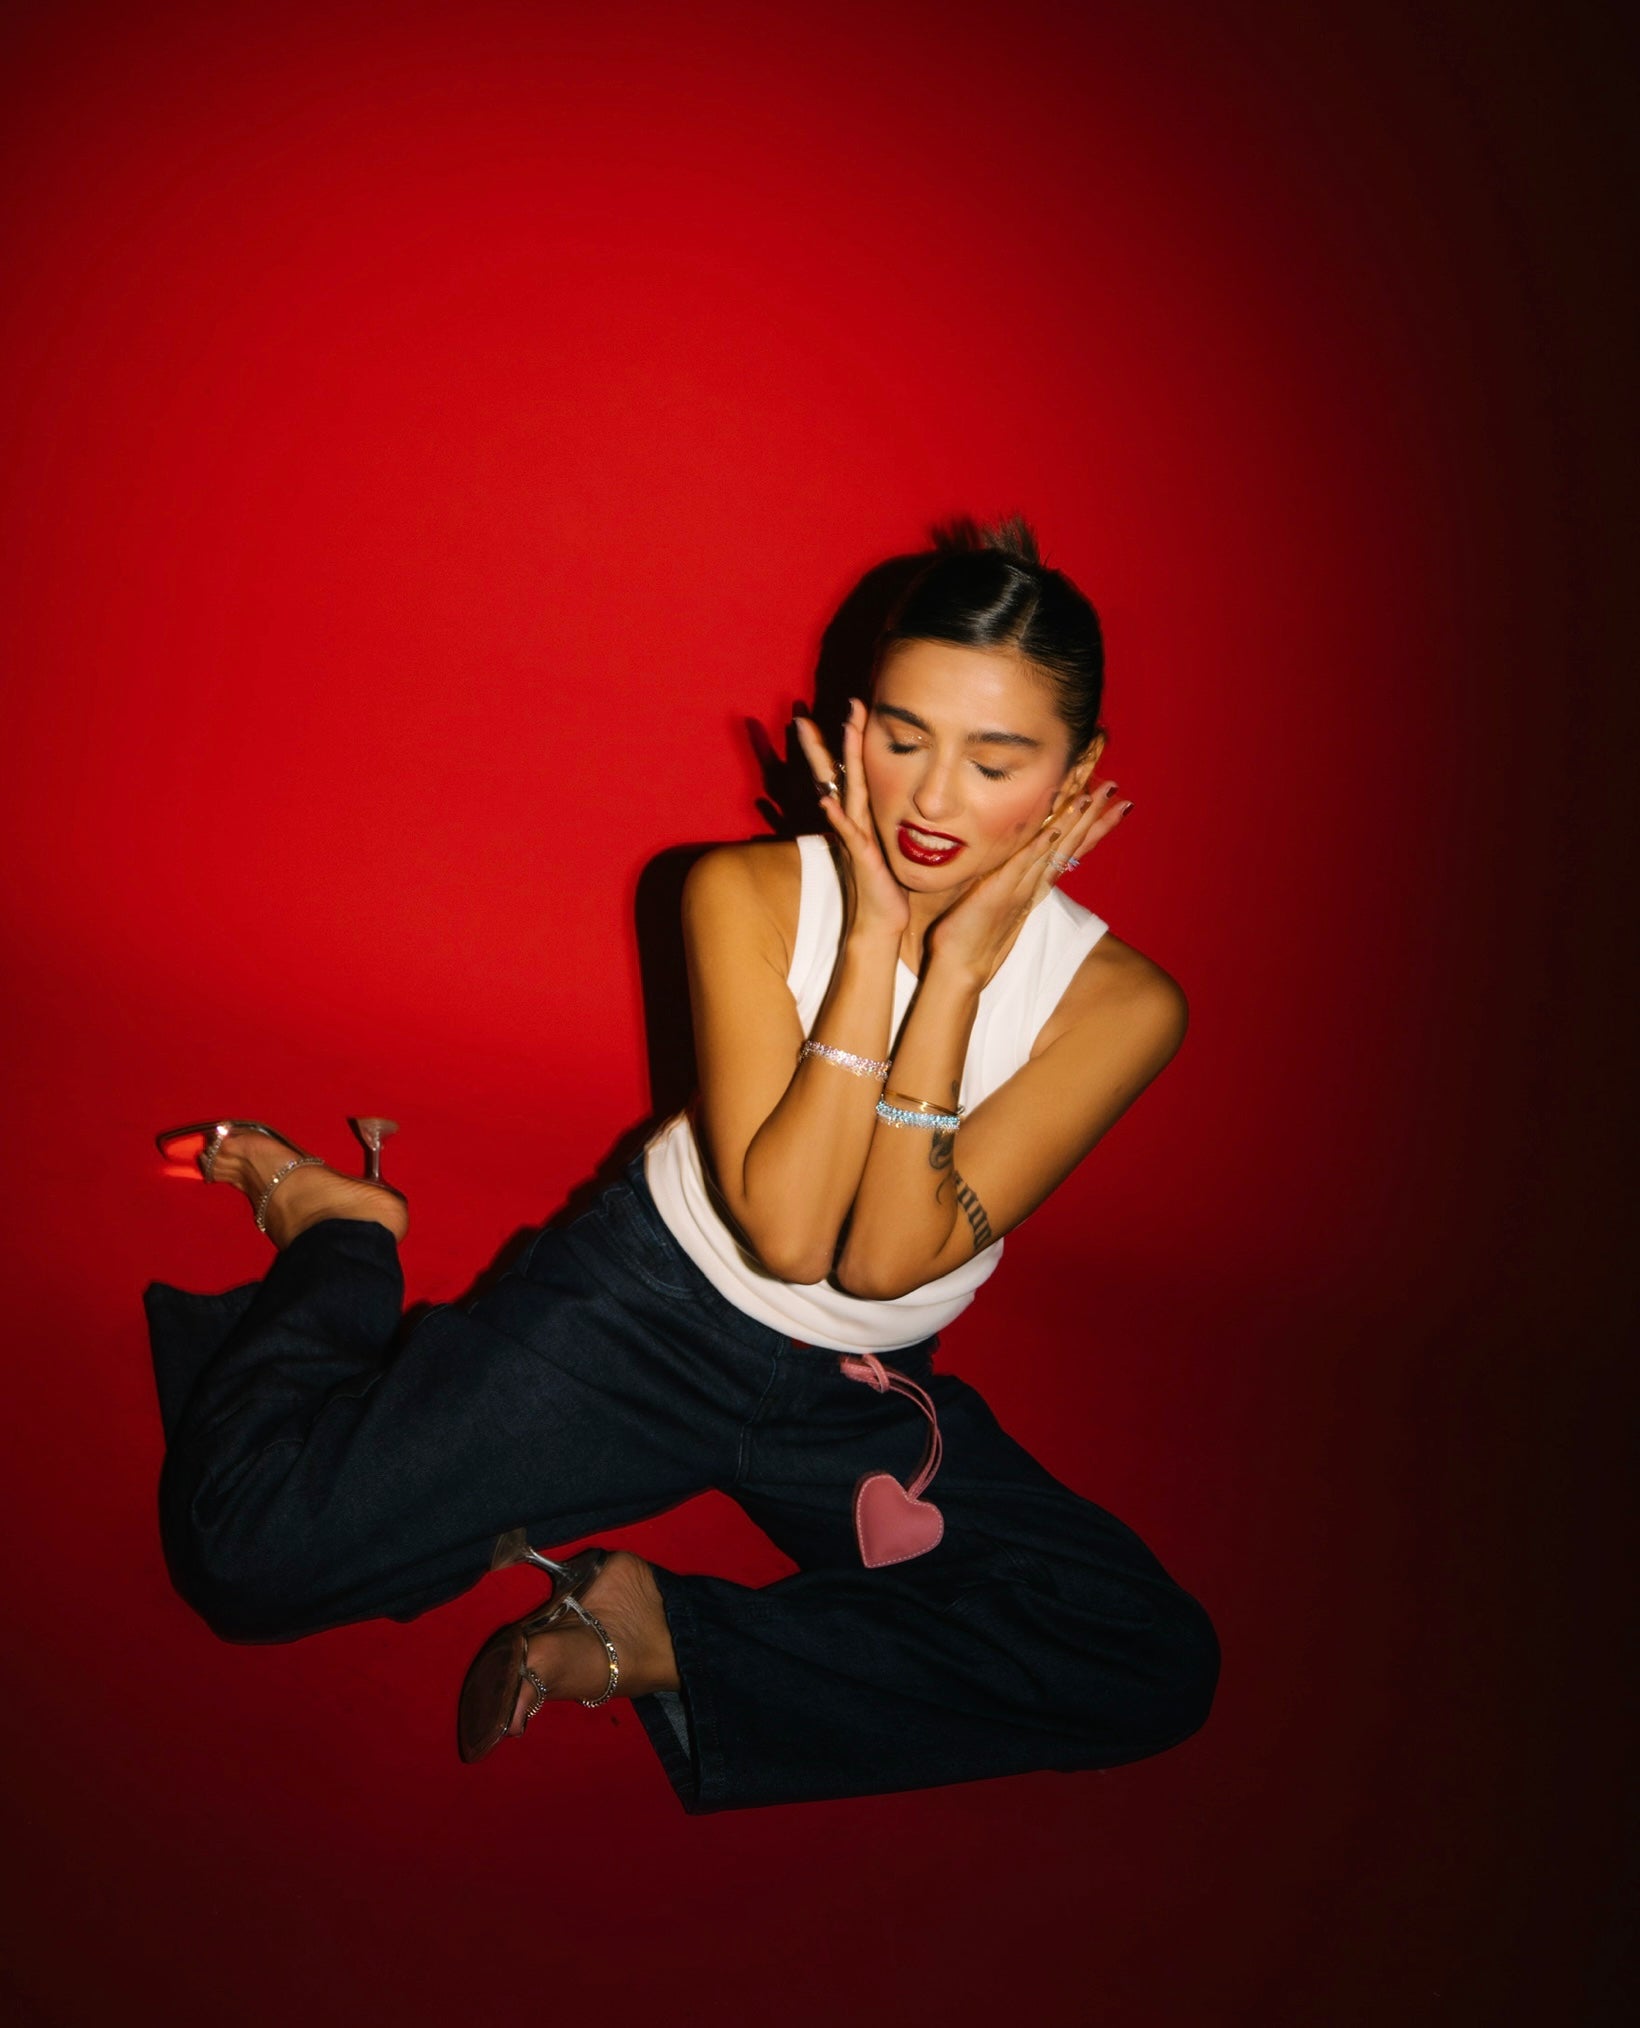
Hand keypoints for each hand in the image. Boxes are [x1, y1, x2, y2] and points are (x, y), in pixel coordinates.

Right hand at [793, 699, 909, 939]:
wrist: (886, 917)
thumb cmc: (890, 879)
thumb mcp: (891, 839)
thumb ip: (889, 817)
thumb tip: (908, 795)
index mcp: (860, 815)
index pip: (848, 771)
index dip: (845, 741)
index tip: (845, 708)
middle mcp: (852, 821)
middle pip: (835, 775)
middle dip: (822, 745)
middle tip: (803, 717)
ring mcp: (854, 837)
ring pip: (845, 792)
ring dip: (837, 762)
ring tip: (832, 735)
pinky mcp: (861, 856)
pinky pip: (847, 833)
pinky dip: (836, 817)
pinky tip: (826, 801)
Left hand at [926, 779, 1130, 986]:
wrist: (962, 967)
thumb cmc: (972, 933)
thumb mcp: (994, 896)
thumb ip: (1006, 877)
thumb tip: (1010, 858)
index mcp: (1035, 884)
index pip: (1070, 849)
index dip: (1091, 826)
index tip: (1113, 804)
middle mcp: (1035, 884)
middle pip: (1071, 844)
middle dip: (1093, 815)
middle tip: (1114, 788)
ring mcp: (1021, 888)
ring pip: (1055, 849)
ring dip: (1074, 822)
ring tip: (1092, 797)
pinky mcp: (1000, 892)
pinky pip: (1024, 865)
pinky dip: (1041, 846)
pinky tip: (1055, 828)